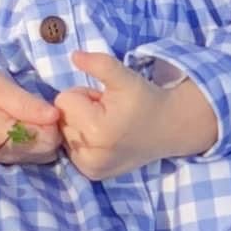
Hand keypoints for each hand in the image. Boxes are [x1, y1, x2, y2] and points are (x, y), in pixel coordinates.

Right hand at [0, 46, 61, 165]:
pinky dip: (35, 141)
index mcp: (6, 137)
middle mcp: (6, 154)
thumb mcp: (1, 88)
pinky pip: (29, 154)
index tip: (53, 104)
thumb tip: (56, 115)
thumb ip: (28, 105)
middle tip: (44, 107)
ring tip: (36, 113)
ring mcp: (3, 157)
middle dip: (53, 131)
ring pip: (41, 155)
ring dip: (45, 137)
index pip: (50, 140)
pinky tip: (27, 122)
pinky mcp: (1, 154)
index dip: (57, 121)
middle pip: (48, 150)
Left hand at [56, 52, 218, 180]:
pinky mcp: (92, 175)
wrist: (169, 128)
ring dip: (80, 126)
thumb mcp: (125, 77)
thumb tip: (74, 55)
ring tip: (106, 125)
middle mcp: (90, 155)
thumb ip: (99, 64)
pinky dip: (83, 141)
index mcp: (96, 130)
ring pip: (63, 134)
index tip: (105, 101)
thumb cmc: (144, 100)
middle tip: (107, 113)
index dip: (83, 95)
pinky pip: (70, 149)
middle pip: (61, 119)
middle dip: (80, 111)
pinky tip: (103, 139)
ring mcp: (90, 168)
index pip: (63, 101)